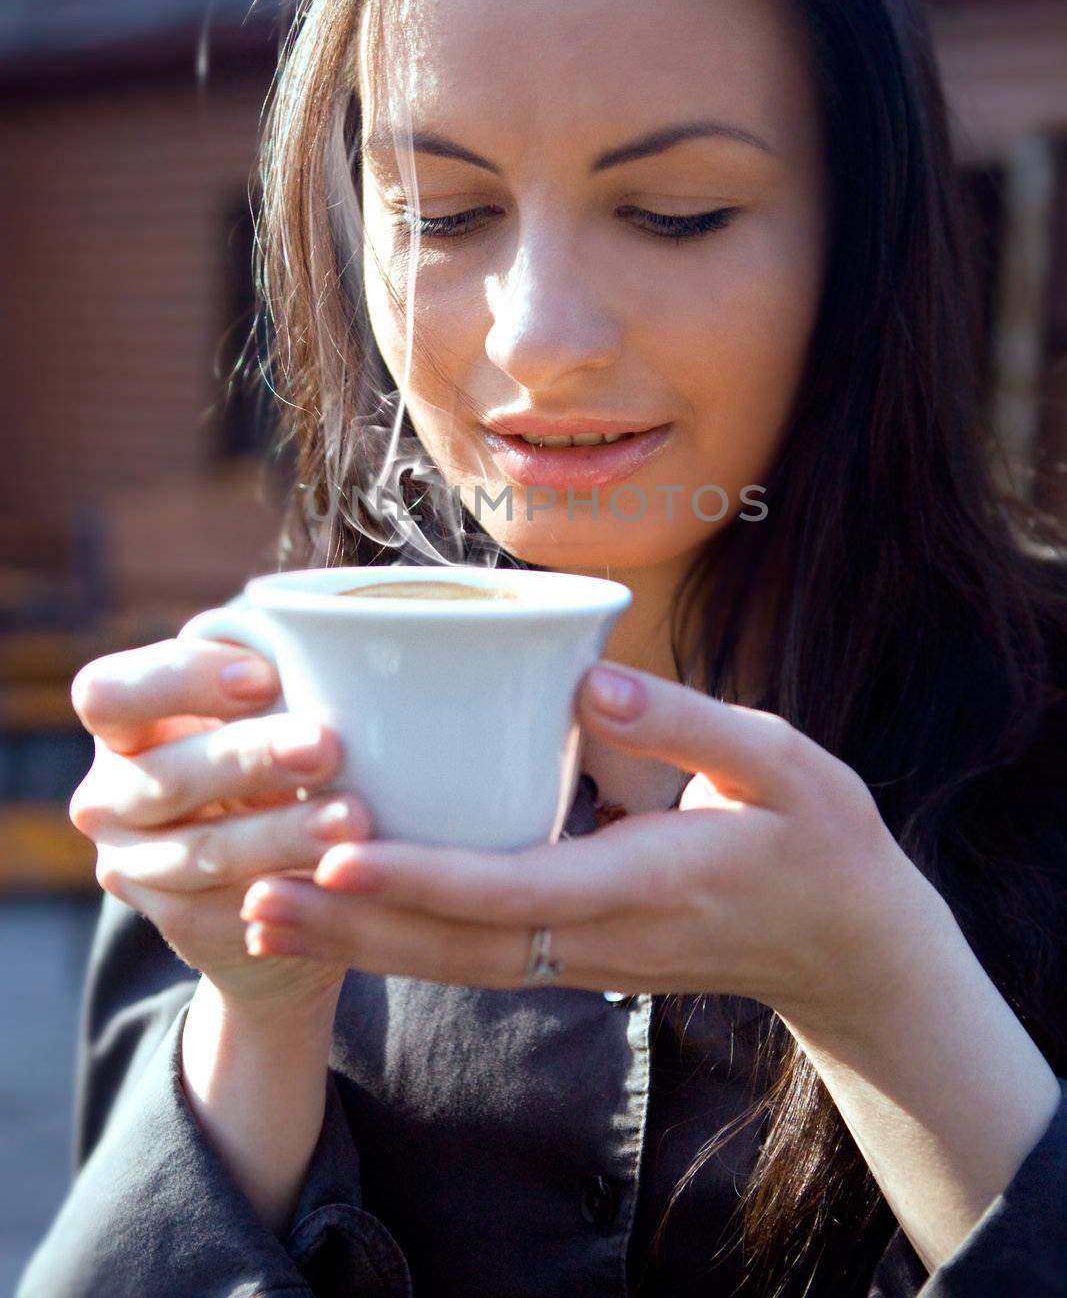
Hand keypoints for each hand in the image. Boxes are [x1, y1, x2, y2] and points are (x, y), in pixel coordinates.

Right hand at [68, 637, 373, 1011]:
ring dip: (281, 834)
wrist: (272, 861)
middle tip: (326, 746)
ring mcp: (134, 868)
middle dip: (250, 760)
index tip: (266, 677)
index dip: (181, 683)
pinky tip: (340, 875)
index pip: (110, 695)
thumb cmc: (271, 744)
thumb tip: (334, 641)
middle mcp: (108, 799)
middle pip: (166, 778)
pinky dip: (290, 892)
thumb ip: (273, 672)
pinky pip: (232, 910)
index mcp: (119, 725)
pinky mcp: (179, 922)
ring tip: (353, 817)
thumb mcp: (264, 702)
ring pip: (204, 852)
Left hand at [237, 661, 923, 1032]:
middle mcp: (597, 936)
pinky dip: (399, 942)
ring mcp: (583, 958)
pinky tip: (342, 919)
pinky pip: (473, 956)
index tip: (340, 852)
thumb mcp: (777, 763)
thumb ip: (684, 724)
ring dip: (357, 944)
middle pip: (454, 943)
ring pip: (452, 961)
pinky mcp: (575, 955)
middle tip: (249, 894)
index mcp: (644, 882)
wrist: (847, 944)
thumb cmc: (815, 839)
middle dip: (351, 924)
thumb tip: (587, 687)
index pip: (514, 888)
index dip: (422, 875)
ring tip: (260, 915)